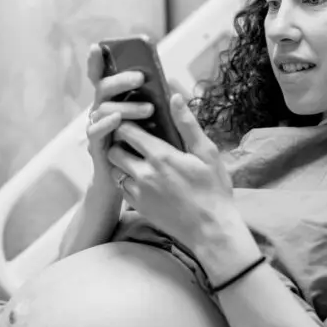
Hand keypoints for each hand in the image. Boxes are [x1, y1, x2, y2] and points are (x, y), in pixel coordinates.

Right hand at [85, 44, 154, 191]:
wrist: (137, 186)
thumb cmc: (147, 152)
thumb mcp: (156, 127)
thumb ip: (158, 107)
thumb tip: (175, 90)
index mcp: (116, 103)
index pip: (104, 78)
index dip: (97, 63)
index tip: (98, 46)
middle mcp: (103, 112)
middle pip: (103, 88)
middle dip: (120, 80)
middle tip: (141, 78)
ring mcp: (98, 129)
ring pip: (102, 109)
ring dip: (125, 106)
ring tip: (148, 109)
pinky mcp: (97, 148)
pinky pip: (95, 132)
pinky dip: (106, 124)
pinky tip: (118, 120)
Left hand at [107, 93, 240, 251]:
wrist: (211, 230)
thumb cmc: (214, 190)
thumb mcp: (207, 153)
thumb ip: (188, 124)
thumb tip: (174, 96)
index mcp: (160, 156)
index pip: (126, 130)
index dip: (125, 121)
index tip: (133, 118)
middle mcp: (143, 173)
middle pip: (113, 150)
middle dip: (119, 142)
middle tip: (133, 139)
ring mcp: (138, 192)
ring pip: (114, 170)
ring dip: (121, 162)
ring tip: (136, 159)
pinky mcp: (138, 207)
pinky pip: (121, 188)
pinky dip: (127, 180)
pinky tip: (142, 178)